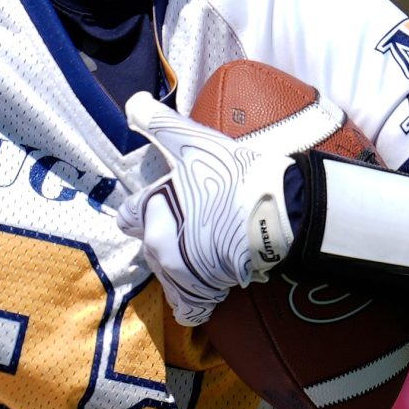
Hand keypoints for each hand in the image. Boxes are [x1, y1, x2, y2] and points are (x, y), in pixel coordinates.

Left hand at [115, 92, 312, 324]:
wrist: (281, 211)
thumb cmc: (234, 175)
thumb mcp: (193, 141)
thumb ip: (158, 123)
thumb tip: (132, 103)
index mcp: (150, 214)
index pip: (127, 217)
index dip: (144, 208)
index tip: (165, 203)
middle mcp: (159, 249)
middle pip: (149, 245)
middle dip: (164, 235)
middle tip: (195, 220)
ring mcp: (182, 274)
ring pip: (168, 273)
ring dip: (182, 264)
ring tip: (207, 247)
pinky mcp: (206, 292)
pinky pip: (188, 305)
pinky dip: (196, 297)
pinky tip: (210, 279)